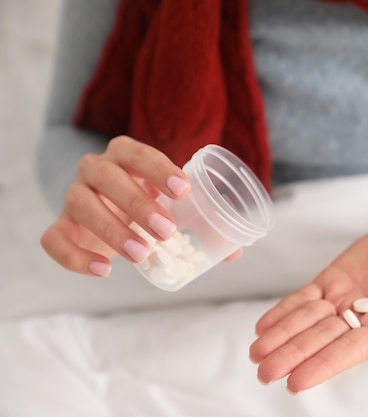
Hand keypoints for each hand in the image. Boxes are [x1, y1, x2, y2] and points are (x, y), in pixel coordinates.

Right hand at [40, 136, 190, 276]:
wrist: (110, 215)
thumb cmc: (149, 203)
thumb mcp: (174, 205)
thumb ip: (202, 222)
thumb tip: (234, 253)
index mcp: (125, 154)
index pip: (138, 153)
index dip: (160, 169)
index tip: (183, 190)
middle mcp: (94, 169)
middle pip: (108, 177)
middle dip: (138, 203)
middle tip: (166, 230)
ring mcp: (73, 196)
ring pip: (81, 204)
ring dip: (112, 229)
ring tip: (141, 253)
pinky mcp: (61, 226)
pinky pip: (54, 239)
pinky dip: (75, 257)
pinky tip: (103, 270)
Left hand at [249, 220, 367, 393]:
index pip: (349, 352)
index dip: (322, 366)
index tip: (295, 382)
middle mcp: (360, 319)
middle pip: (320, 340)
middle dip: (292, 355)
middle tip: (263, 372)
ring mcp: (344, 300)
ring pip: (306, 321)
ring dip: (281, 336)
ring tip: (255, 353)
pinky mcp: (333, 281)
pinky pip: (304, 298)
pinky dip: (284, 311)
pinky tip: (263, 325)